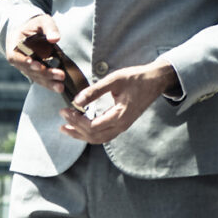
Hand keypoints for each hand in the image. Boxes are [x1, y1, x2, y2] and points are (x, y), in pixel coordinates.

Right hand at [7, 14, 65, 93]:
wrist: (28, 32)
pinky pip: (40, 79)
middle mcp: (18, 61)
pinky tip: (58, 87)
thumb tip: (55, 38)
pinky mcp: (33, 72)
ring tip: (60, 86)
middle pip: (30, 70)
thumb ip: (49, 28)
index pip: (18, 58)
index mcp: (14, 49)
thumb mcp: (42, 22)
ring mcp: (25, 68)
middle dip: (45, 74)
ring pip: (36, 77)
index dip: (27, 62)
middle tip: (59, 75)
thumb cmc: (34, 26)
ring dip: (49, 83)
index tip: (38, 66)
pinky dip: (49, 84)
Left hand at [59, 58, 176, 143]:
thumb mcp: (115, 80)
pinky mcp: (123, 123)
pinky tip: (83, 126)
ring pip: (99, 138)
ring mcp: (123, 126)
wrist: (155, 80)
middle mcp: (121, 126)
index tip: (65, 110)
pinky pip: (104, 135)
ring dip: (82, 135)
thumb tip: (76, 100)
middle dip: (76, 130)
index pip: (92, 127)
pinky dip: (91, 133)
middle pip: (94, 136)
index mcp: (119, 116)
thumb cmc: (136, 78)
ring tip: (67, 128)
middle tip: (62, 118)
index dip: (76, 121)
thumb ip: (95, 91)